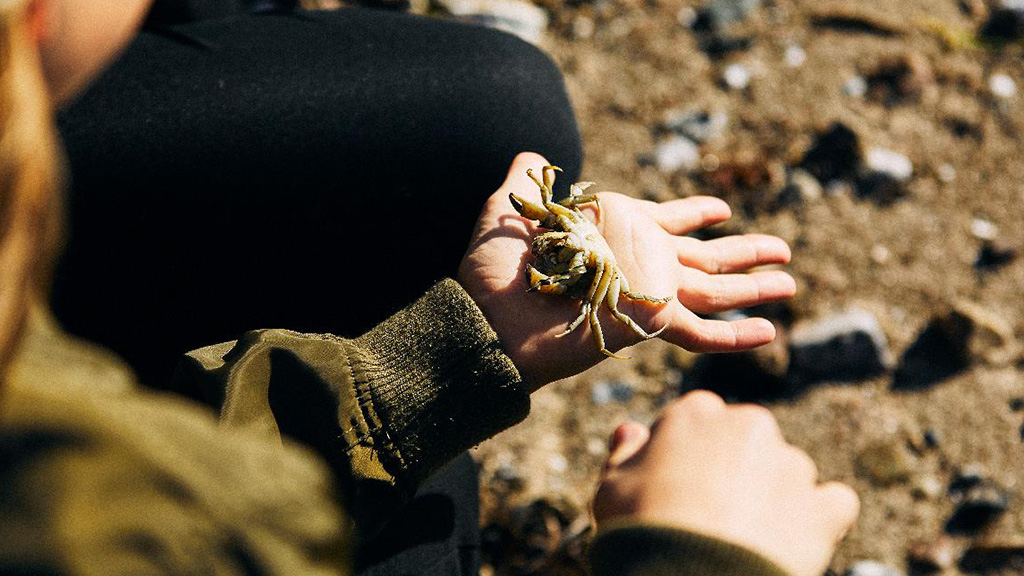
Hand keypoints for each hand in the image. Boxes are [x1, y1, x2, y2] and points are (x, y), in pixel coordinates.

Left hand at [458, 152, 795, 389]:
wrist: (486, 315)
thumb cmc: (493, 269)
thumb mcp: (509, 209)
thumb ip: (528, 180)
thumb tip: (531, 154)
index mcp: (614, 234)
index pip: (666, 221)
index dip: (695, 214)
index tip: (721, 209)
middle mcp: (636, 264)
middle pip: (704, 258)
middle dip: (745, 254)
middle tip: (785, 251)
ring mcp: (644, 293)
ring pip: (711, 291)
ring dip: (753, 288)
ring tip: (790, 283)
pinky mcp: (645, 322)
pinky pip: (697, 330)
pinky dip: (733, 334)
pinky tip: (770, 331)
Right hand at [592, 391, 858, 575]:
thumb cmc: (641, 531)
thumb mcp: (610, 487)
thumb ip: (625, 451)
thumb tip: (632, 429)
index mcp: (697, 412)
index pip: (696, 422)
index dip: (685, 457)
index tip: (675, 489)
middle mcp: (749, 425)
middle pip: (746, 442)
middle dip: (735, 471)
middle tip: (711, 514)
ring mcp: (792, 464)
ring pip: (787, 472)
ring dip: (774, 496)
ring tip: (745, 538)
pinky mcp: (823, 506)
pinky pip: (832, 504)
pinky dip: (820, 520)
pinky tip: (794, 541)